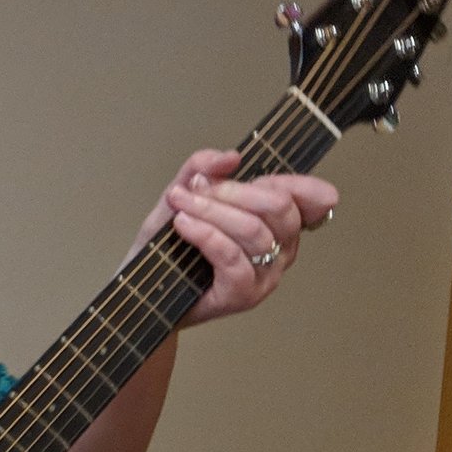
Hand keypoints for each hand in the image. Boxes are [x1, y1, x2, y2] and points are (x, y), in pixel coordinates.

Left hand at [129, 148, 337, 326]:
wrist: (146, 291)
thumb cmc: (171, 247)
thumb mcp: (183, 198)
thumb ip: (202, 170)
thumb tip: (230, 157)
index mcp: (280, 225)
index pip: (305, 196)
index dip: (280, 177)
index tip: (235, 167)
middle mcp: (282, 251)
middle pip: (279, 207)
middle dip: (233, 190)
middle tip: (195, 187)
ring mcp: (265, 276)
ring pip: (252, 230)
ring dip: (211, 210)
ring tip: (180, 203)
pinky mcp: (243, 295)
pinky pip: (232, 256)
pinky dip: (205, 234)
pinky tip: (183, 224)